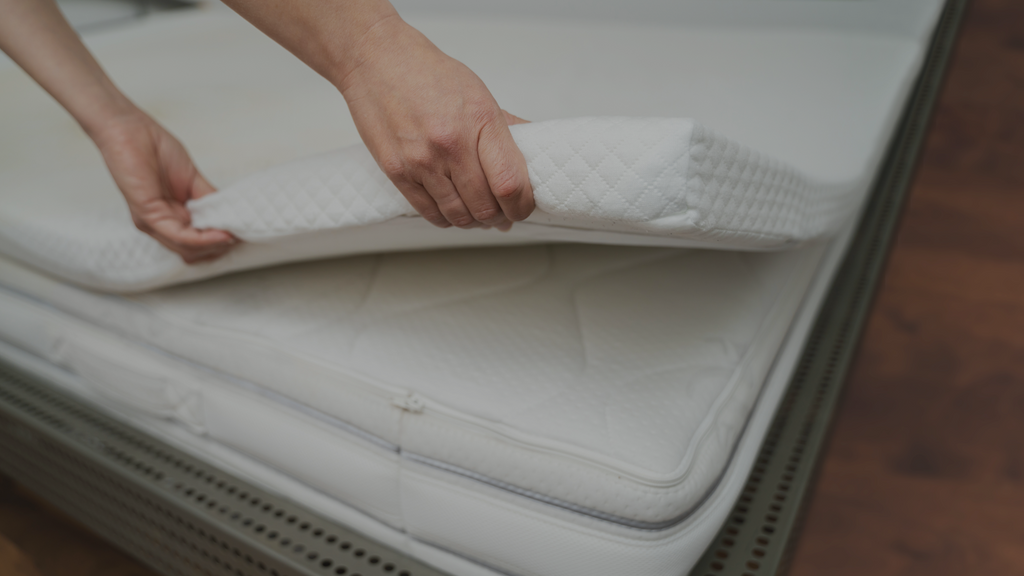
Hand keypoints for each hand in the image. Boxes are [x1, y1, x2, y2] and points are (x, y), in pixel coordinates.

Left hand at [92, 111, 234, 262]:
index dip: (218, 243)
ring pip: (188, 248)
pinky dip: (203, 238)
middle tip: (240, 238)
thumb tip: (229, 215)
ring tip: (234, 235)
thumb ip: (208, 199)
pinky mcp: (148, 215)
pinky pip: (179, 235)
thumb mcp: (191, 179)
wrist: (129, 130)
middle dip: (218, 248)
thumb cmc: (154, 148)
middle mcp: (159, 224)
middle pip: (193, 252)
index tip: (241, 236)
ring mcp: (152, 222)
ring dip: (214, 245)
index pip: (194, 244)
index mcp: (169, 216)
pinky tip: (221, 233)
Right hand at [337, 16, 533, 230]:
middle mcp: (451, 144)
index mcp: (480, 121)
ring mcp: (422, 161)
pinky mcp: (397, 172)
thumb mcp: (479, 94)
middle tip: (503, 215)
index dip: (522, 206)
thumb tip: (532, 152)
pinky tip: (454, 212)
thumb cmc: (428, 74)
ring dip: (474, 223)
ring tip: (479, 215)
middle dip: (500, 217)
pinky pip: (429, 212)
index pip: (510, 183)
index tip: (522, 207)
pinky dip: (447, 219)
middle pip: (485, 207)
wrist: (377, 61)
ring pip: (459, 216)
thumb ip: (506, 129)